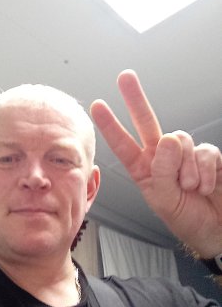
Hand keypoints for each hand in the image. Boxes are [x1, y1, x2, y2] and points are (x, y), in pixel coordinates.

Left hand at [90, 70, 221, 257]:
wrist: (217, 229)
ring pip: (180, 141)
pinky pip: (205, 151)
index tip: (97, 105)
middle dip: (135, 99)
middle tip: (125, 77)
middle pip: (147, 122)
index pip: (123, 144)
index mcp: (144, 169)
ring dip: (186, 169)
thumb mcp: (164, 202)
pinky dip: (205, 171)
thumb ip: (162, 172)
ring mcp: (185, 155)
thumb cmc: (187, 219)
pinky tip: (205, 185)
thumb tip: (169, 139)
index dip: (111, 125)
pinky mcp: (208, 155)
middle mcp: (162, 157)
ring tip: (189, 188)